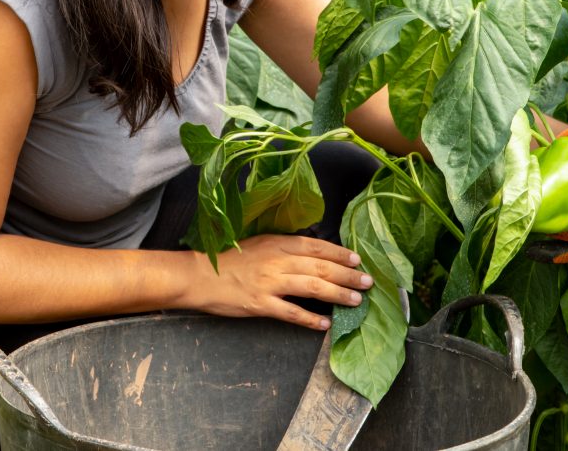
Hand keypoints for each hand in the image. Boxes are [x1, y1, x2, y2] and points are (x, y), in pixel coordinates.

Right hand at [184, 234, 373, 330]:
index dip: (339, 253)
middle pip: (320, 268)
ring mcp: (270, 284)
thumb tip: (311, 252)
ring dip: (338, 295)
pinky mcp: (261, 305)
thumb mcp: (258, 243)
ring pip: (312, 289)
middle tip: (367, 282)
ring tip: (356, 301)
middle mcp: (277, 261)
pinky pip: (292, 313)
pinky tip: (325, 325)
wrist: (200, 275)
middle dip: (347, 276)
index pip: (316, 246)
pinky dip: (310, 319)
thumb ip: (283, 246)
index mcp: (276, 243)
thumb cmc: (228, 258)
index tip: (357, 260)